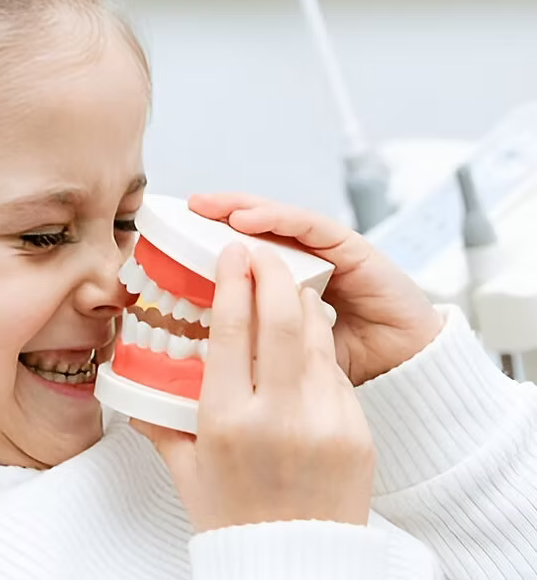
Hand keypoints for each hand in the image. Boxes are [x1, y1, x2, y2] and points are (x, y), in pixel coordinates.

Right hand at [134, 244, 373, 531]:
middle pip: (281, 318)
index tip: (232, 252)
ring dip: (299, 303)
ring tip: (285, 287)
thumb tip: (134, 389)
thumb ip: (159, 423)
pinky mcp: (357, 431)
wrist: (295, 572)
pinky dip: (318, 346)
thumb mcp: (186, 470)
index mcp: (227, 422)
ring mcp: (326, 422)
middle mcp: (278, 416)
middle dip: (272, 273)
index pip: (232, 330)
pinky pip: (335, 372)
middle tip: (261, 253)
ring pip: (316, 338)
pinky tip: (305, 338)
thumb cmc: (231, 520)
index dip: (233, 281)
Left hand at [188, 193, 443, 385]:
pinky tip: (246, 218)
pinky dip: (277, 219)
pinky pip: (310, 227)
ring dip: (241, 209)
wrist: (408, 372)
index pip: (242, 259)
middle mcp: (303, 262)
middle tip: (186, 208)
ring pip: (278, 222)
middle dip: (218, 217)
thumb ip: (247, 352)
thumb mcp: (280, 361)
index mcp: (282, 287)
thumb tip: (185, 367)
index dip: (209, 247)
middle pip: (255, 232)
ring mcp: (327, 253)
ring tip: (210, 207)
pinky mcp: (352, 248)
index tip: (171, 243)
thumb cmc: (345, 369)